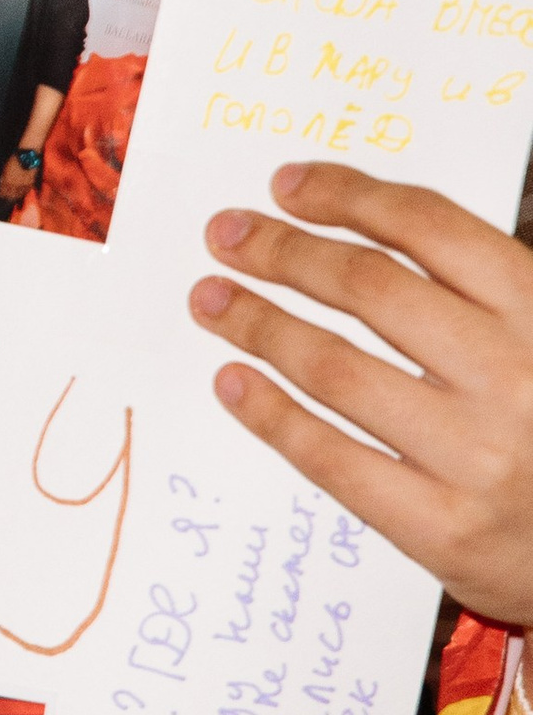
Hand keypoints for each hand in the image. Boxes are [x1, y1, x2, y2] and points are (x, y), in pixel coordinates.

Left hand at [196, 162, 532, 621]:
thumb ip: (479, 289)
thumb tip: (358, 225)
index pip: (429, 227)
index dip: (349, 196)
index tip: (289, 185)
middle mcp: (514, 376)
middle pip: (369, 289)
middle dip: (285, 253)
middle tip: (227, 236)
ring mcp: (478, 457)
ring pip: (337, 368)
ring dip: (260, 324)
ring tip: (212, 300)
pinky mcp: (445, 529)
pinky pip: (333, 458)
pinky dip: (271, 415)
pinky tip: (234, 383)